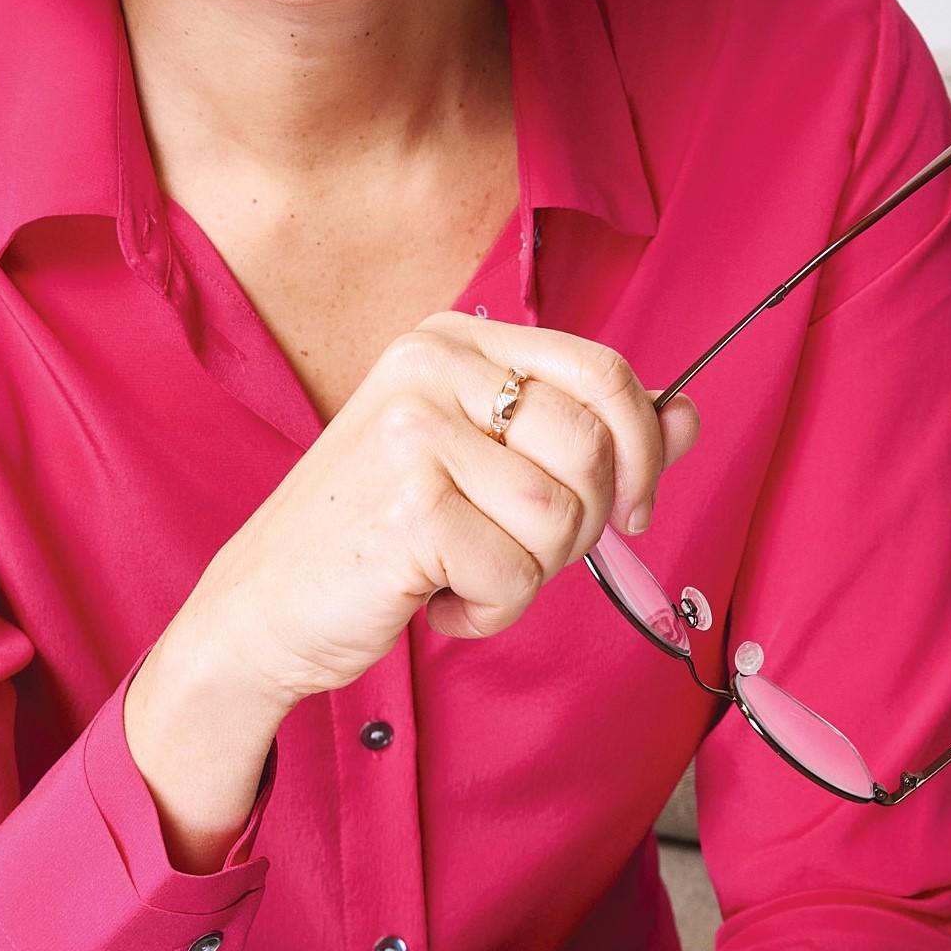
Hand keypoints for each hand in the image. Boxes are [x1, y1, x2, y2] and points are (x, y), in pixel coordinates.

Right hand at [186, 309, 700, 711]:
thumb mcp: (484, 464)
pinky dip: (489, 611)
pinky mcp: (409, 507)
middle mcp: (431, 367)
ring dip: (529, 574)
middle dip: (581, 525)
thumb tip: (686, 413)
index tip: (634, 505)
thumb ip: (585, 435)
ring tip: (464, 572)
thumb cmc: (377, 535)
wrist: (264, 606)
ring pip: (561, 515)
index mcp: (452, 340)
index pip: (600, 369)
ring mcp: (414, 431)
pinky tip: (434, 598)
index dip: (641, 447)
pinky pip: (516, 575)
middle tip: (518, 551)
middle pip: (592, 443)